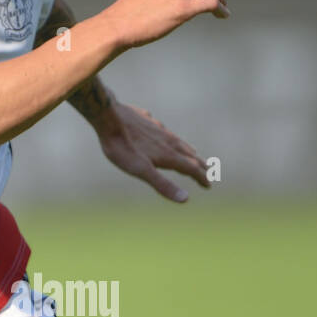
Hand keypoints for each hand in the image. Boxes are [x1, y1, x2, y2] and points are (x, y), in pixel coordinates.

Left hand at [94, 96, 210, 202]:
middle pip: (188, 154)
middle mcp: (167, 140)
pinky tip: (163, 133)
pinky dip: (170, 137)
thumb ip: (163, 184)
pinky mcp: (147, 121)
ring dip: (188, 150)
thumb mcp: (141, 171)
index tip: (208, 185)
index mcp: (169, 154)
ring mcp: (157, 129)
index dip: (201, 177)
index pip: (191, 168)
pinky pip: (163, 130)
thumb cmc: (122, 147)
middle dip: (200, 165)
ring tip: (193, 153)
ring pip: (178, 141)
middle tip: (209, 172)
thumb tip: (185, 199)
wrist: (107, 117)